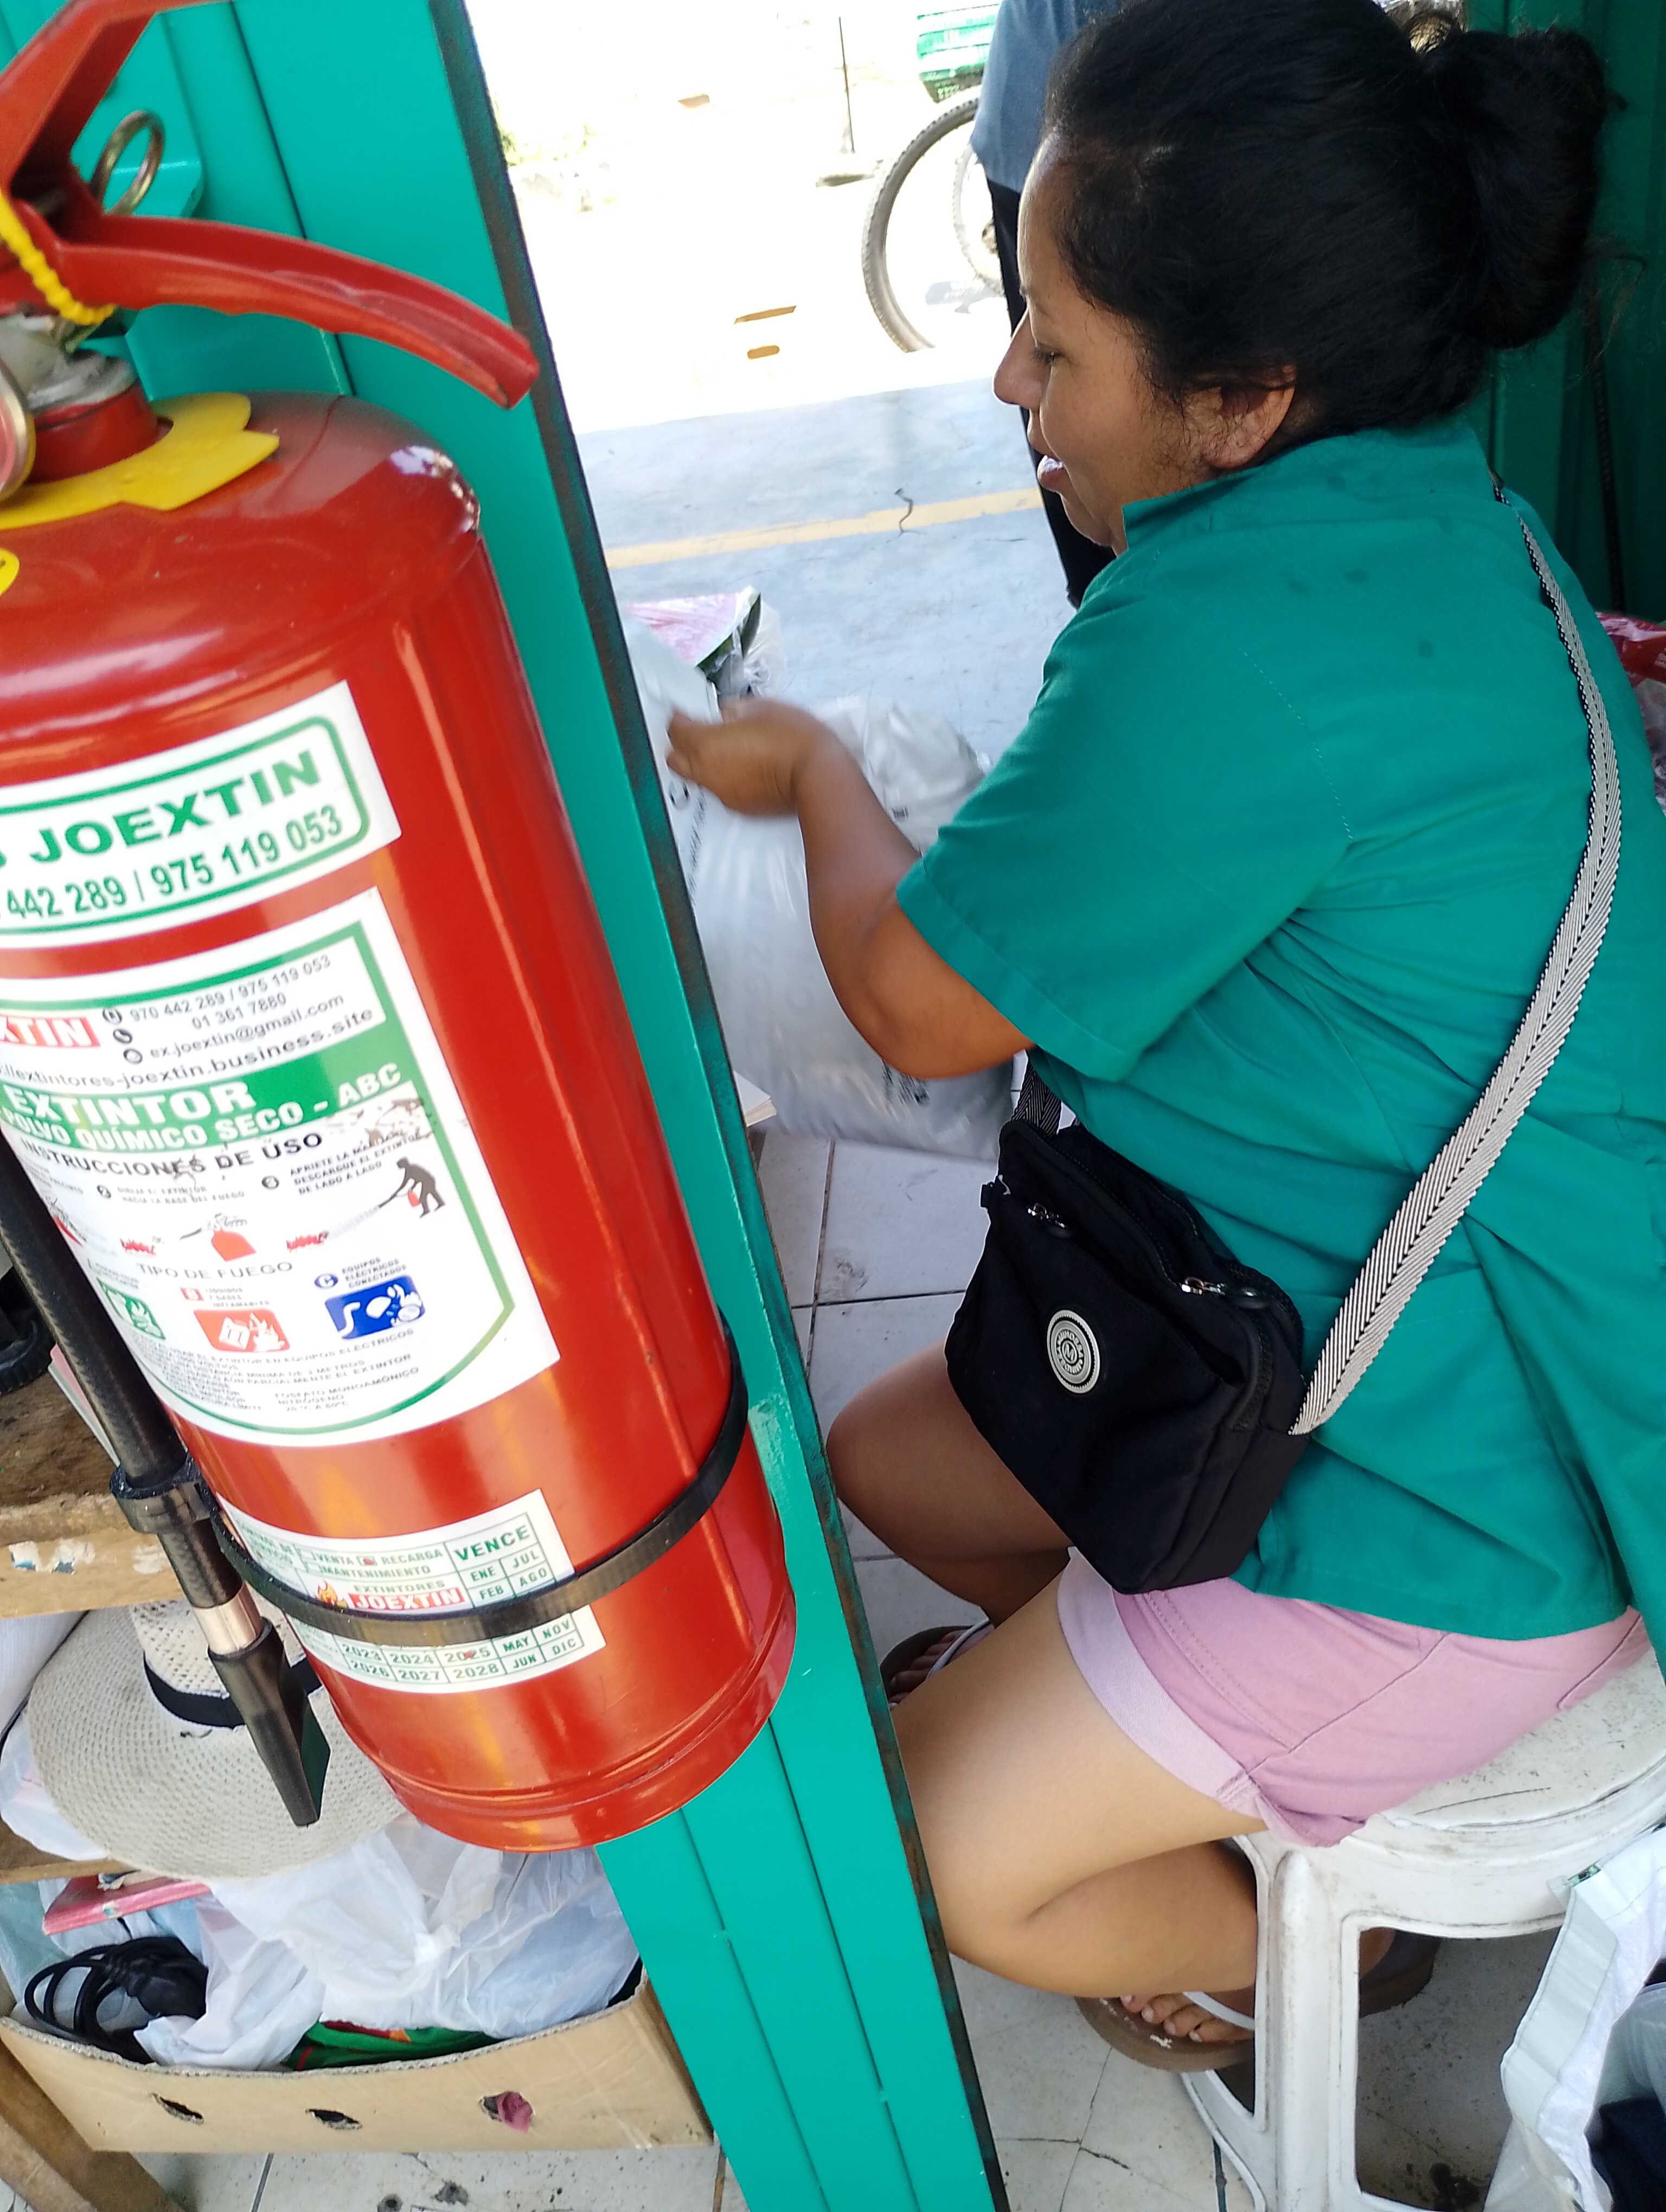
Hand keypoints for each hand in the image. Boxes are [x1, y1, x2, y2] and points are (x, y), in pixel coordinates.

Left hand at [665, 698, 836, 817]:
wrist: (817, 777)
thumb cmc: (792, 736)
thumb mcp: (762, 707)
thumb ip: (734, 709)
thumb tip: (723, 714)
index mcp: (706, 743)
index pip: (675, 729)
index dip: (679, 716)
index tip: (687, 710)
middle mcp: (706, 772)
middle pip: (675, 759)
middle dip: (681, 744)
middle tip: (698, 731)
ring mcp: (721, 793)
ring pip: (697, 777)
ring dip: (701, 762)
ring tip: (725, 749)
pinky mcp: (739, 806)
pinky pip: (720, 789)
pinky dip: (723, 777)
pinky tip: (745, 767)